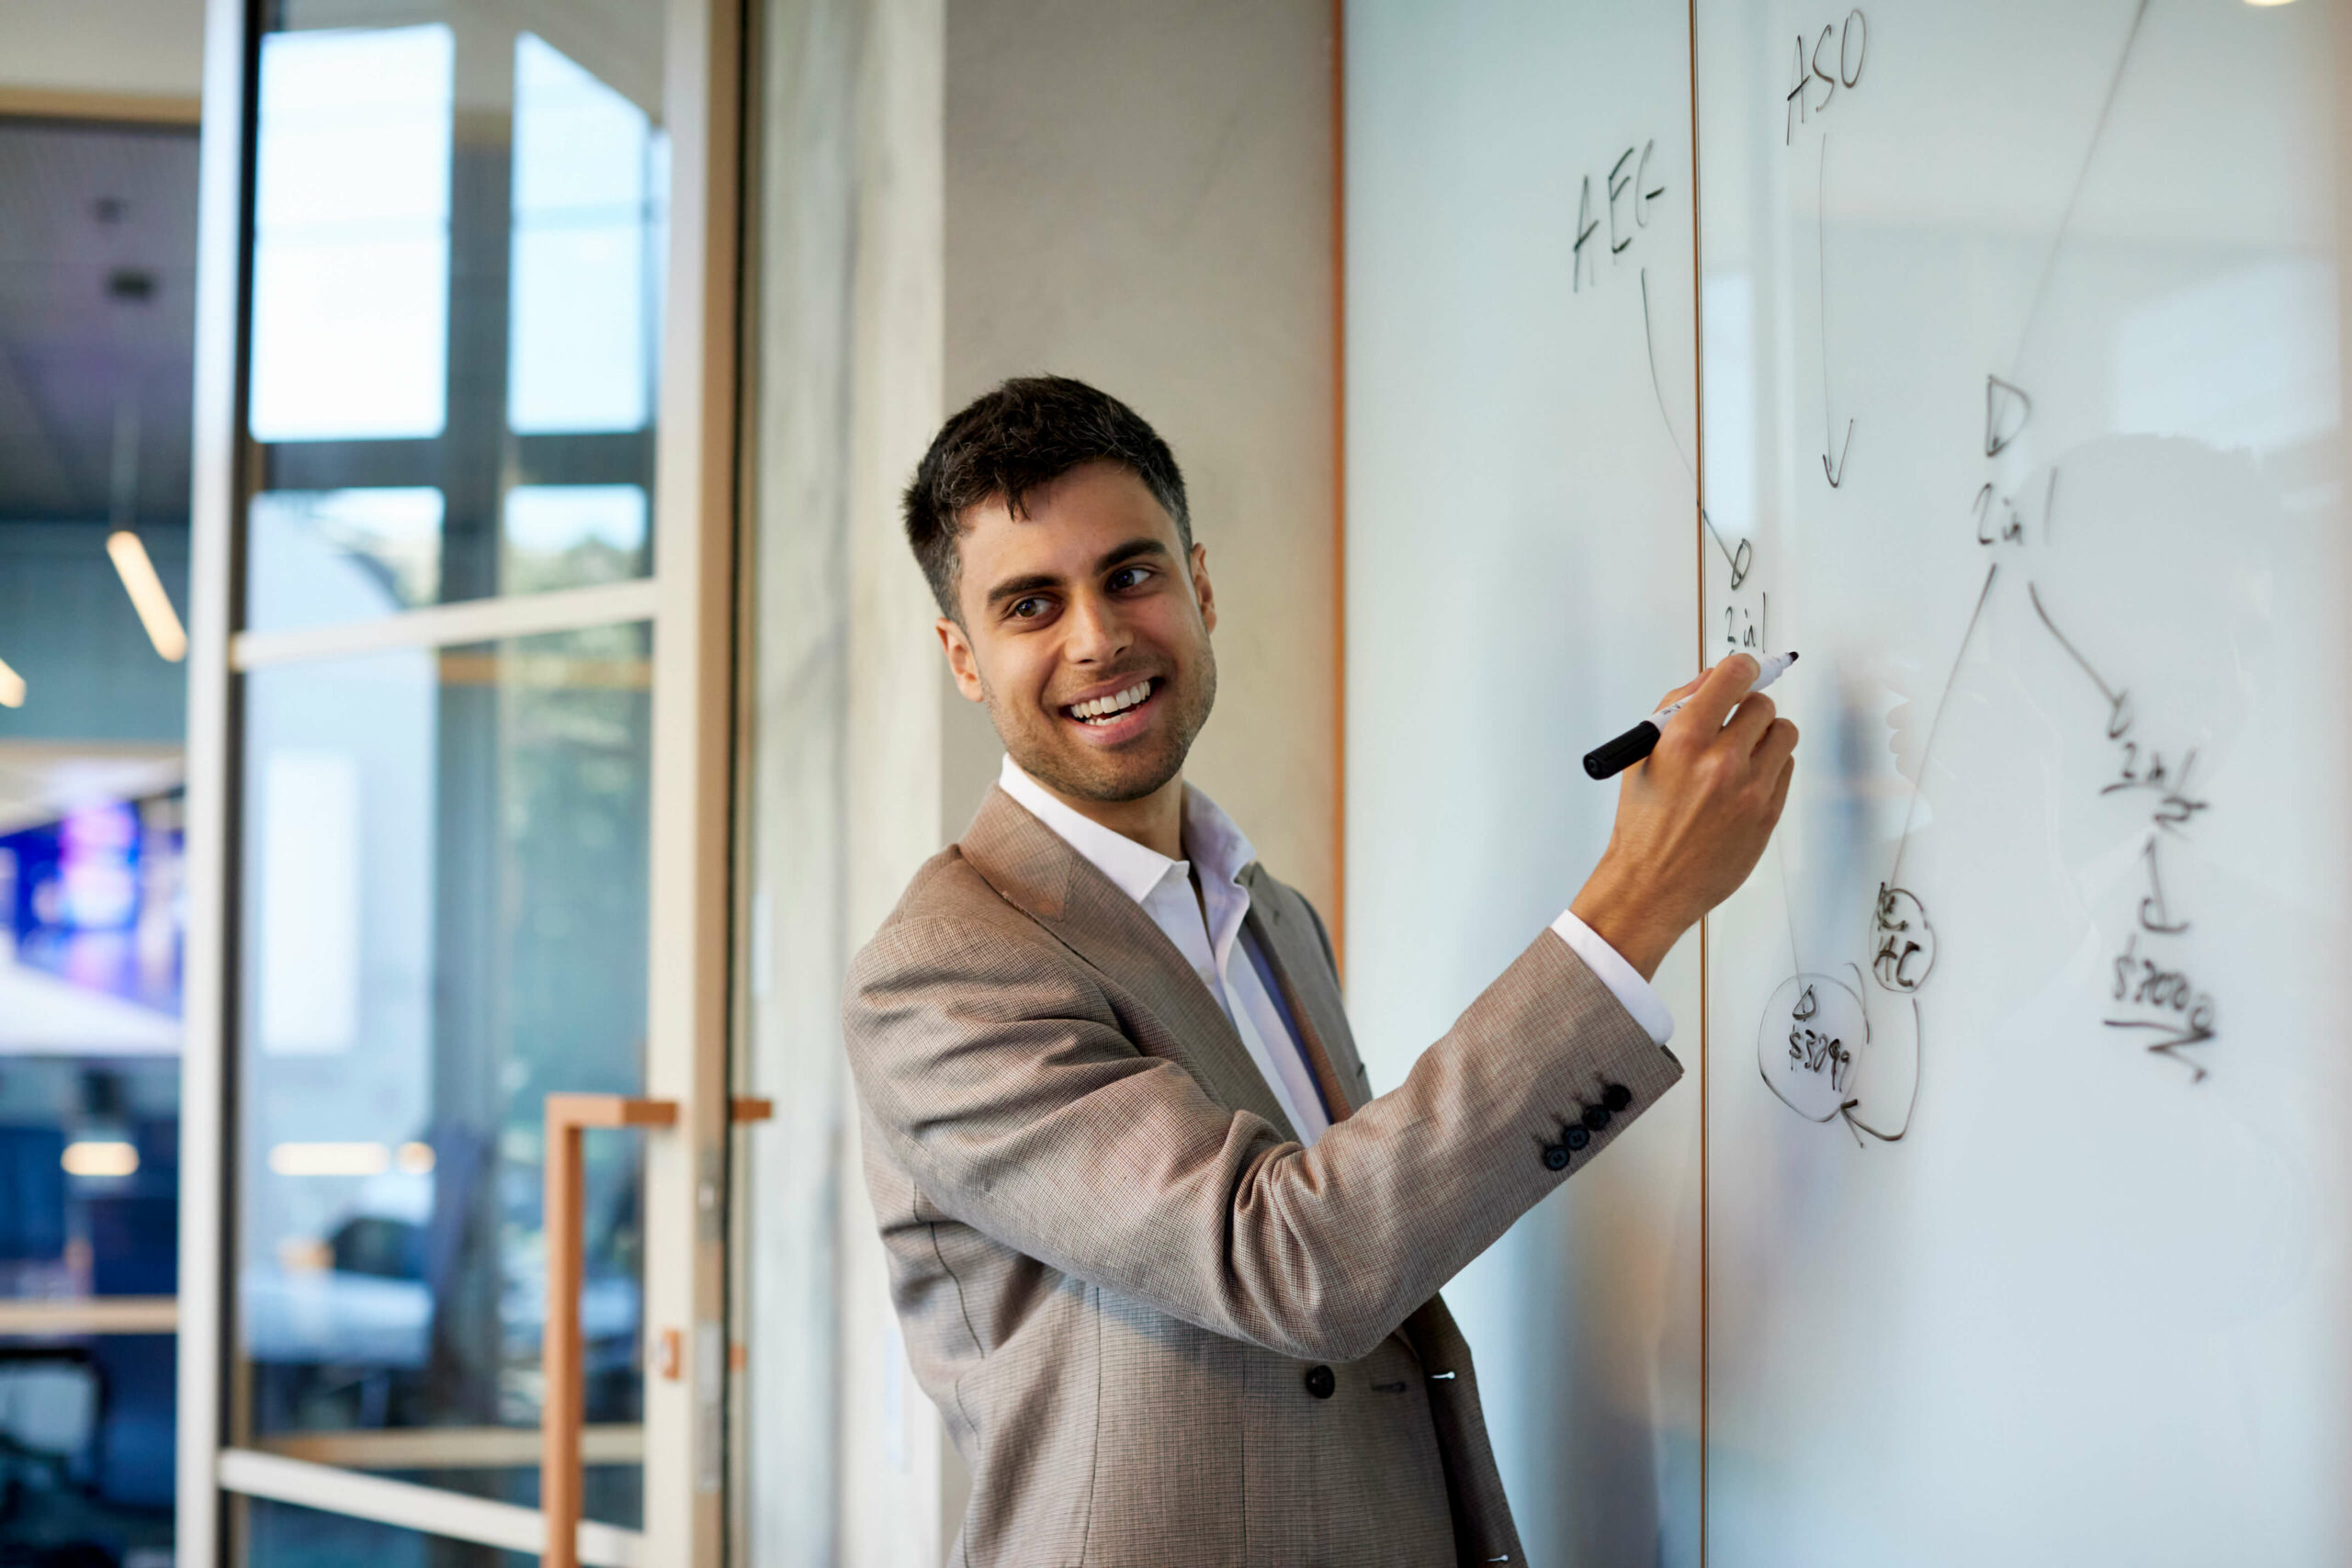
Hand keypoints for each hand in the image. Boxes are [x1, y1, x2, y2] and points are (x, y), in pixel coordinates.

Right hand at [1569, 654, 1798, 978]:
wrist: (1653, 883)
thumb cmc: (1642, 822)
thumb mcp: (1642, 756)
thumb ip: (1675, 709)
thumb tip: (1711, 679)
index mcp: (1683, 742)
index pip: (1731, 678)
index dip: (1739, 667)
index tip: (1741, 669)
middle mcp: (1720, 762)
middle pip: (1762, 704)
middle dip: (1747, 707)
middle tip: (1733, 721)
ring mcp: (1750, 790)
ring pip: (1784, 733)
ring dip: (1766, 734)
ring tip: (1744, 751)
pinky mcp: (1769, 814)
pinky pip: (1786, 768)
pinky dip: (1770, 766)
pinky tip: (1745, 780)